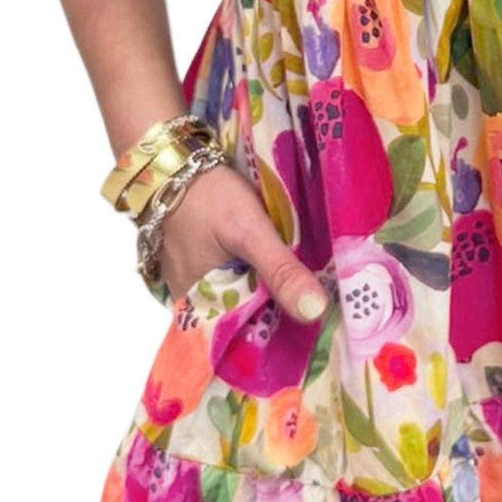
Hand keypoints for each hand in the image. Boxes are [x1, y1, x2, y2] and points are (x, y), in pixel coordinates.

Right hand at [156, 161, 327, 322]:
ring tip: (314, 290)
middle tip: (327, 308)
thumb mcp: (249, 232)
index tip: (322, 330)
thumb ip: (280, 271)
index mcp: (199, 307)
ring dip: (271, 292)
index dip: (284, 334)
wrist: (173, 163)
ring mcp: (196, 282)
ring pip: (242, 297)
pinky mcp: (202, 263)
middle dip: (281, 312)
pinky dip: (257, 274)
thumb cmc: (206, 197)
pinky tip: (284, 268)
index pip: (248, 337)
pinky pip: (234, 278)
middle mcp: (193, 303)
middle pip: (246, 317)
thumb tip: (316, 312)